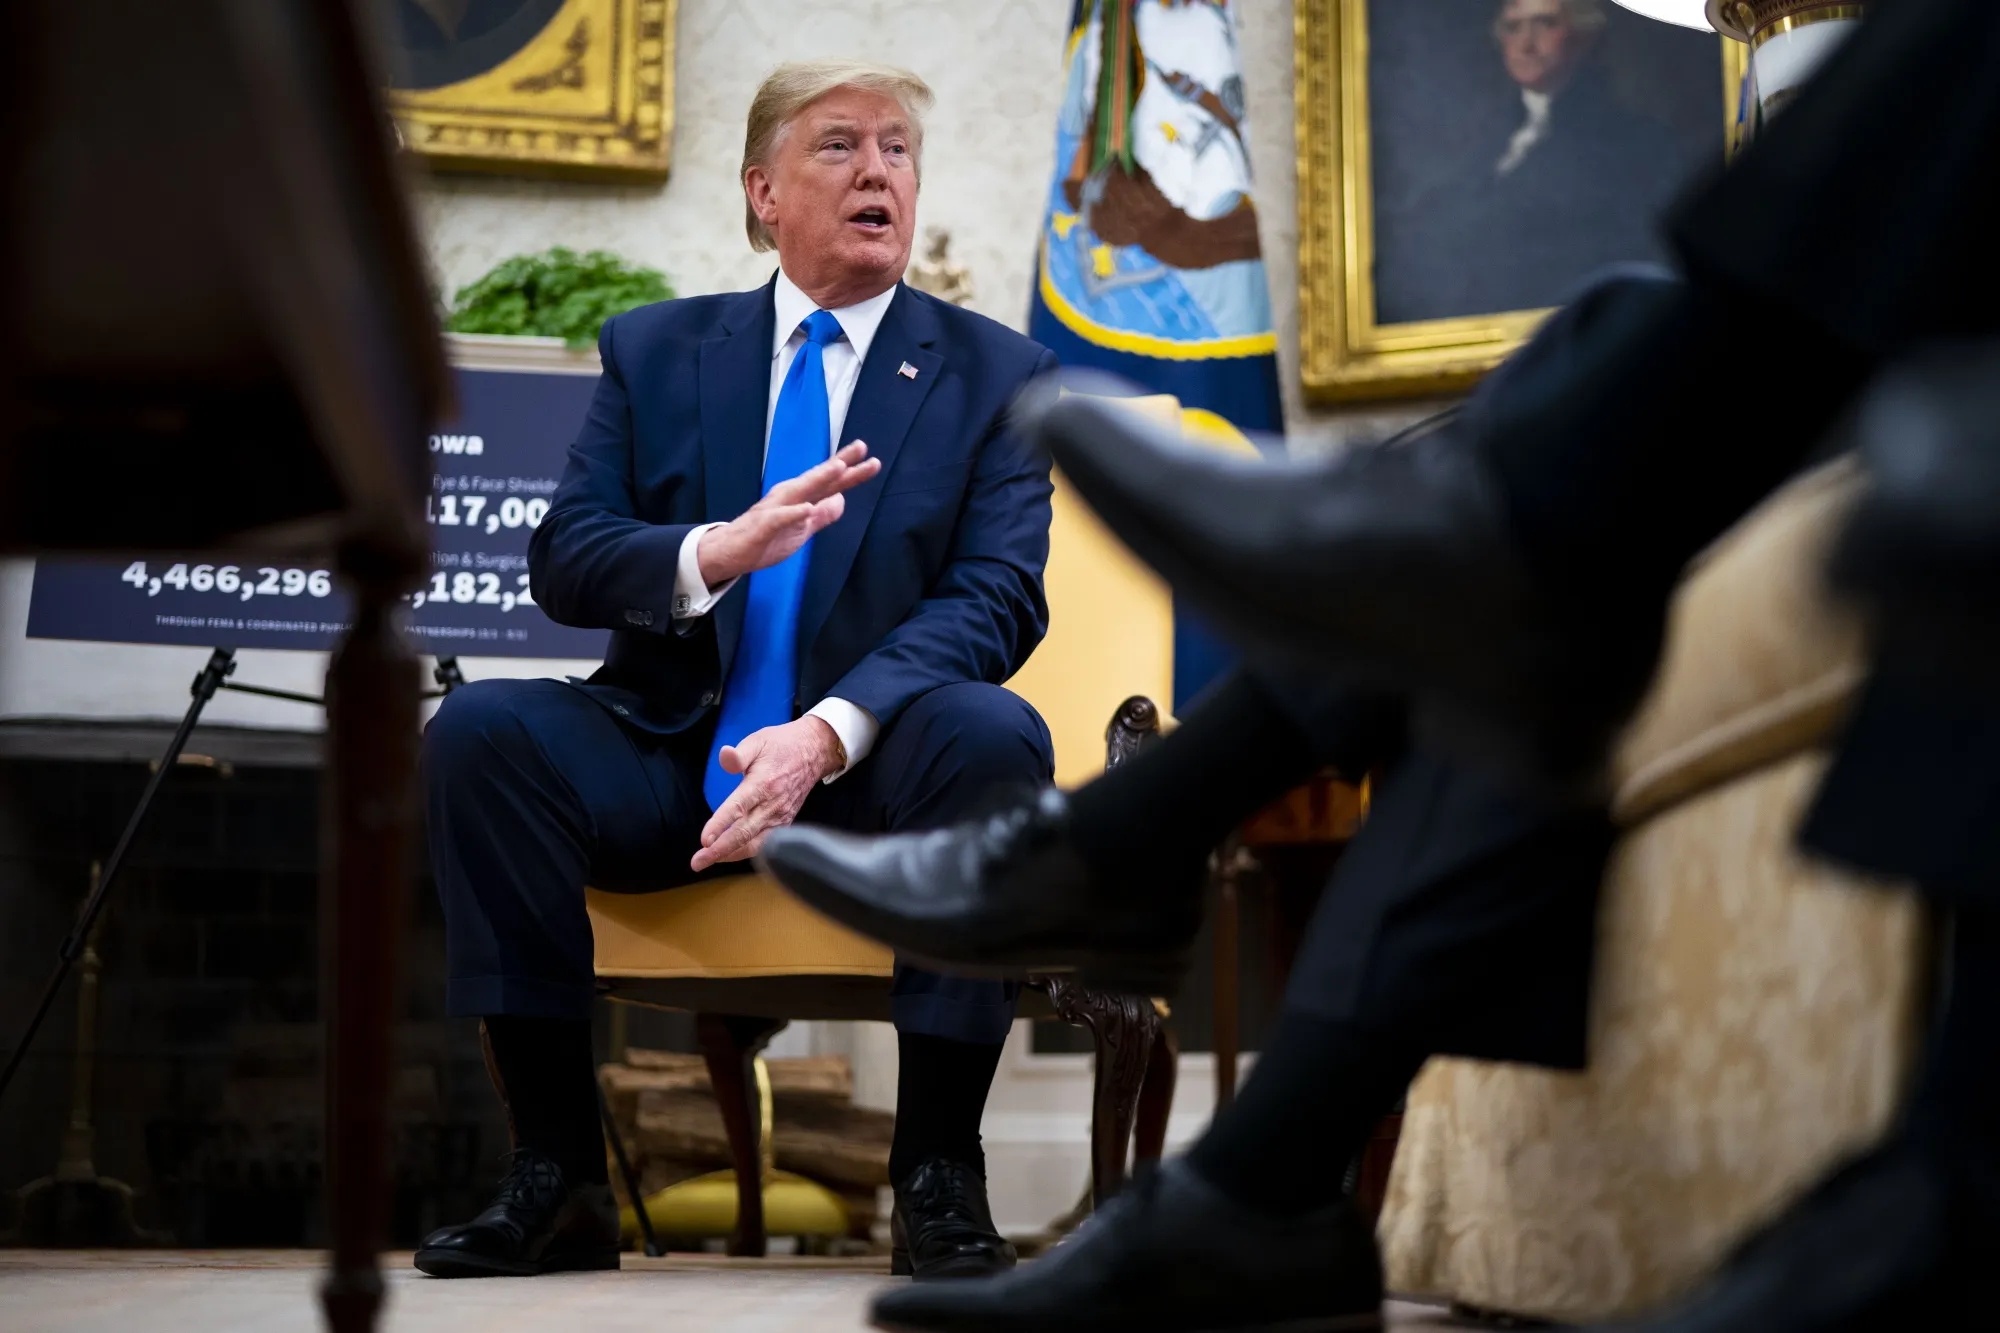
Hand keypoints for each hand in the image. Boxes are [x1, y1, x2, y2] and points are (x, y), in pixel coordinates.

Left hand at [691, 716, 845, 870]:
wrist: (813, 752)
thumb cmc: (781, 746)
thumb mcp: (758, 741)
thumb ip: (739, 754)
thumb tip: (724, 756)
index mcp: (763, 783)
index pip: (739, 808)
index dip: (720, 825)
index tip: (704, 840)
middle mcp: (773, 804)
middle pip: (744, 833)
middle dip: (719, 850)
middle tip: (697, 862)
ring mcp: (780, 817)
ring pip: (755, 844)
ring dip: (731, 855)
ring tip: (708, 861)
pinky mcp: (785, 823)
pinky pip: (765, 844)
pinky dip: (746, 852)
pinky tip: (729, 854)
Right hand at [697, 441, 881, 586]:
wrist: (731, 552)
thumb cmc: (767, 539)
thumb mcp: (803, 529)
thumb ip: (823, 514)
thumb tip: (842, 500)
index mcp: (800, 498)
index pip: (829, 483)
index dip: (850, 472)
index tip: (871, 460)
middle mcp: (789, 496)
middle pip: (819, 478)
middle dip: (840, 464)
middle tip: (862, 446)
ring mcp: (776, 509)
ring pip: (801, 490)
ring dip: (820, 478)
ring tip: (839, 467)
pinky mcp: (763, 526)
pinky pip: (780, 518)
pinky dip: (794, 513)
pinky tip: (807, 509)